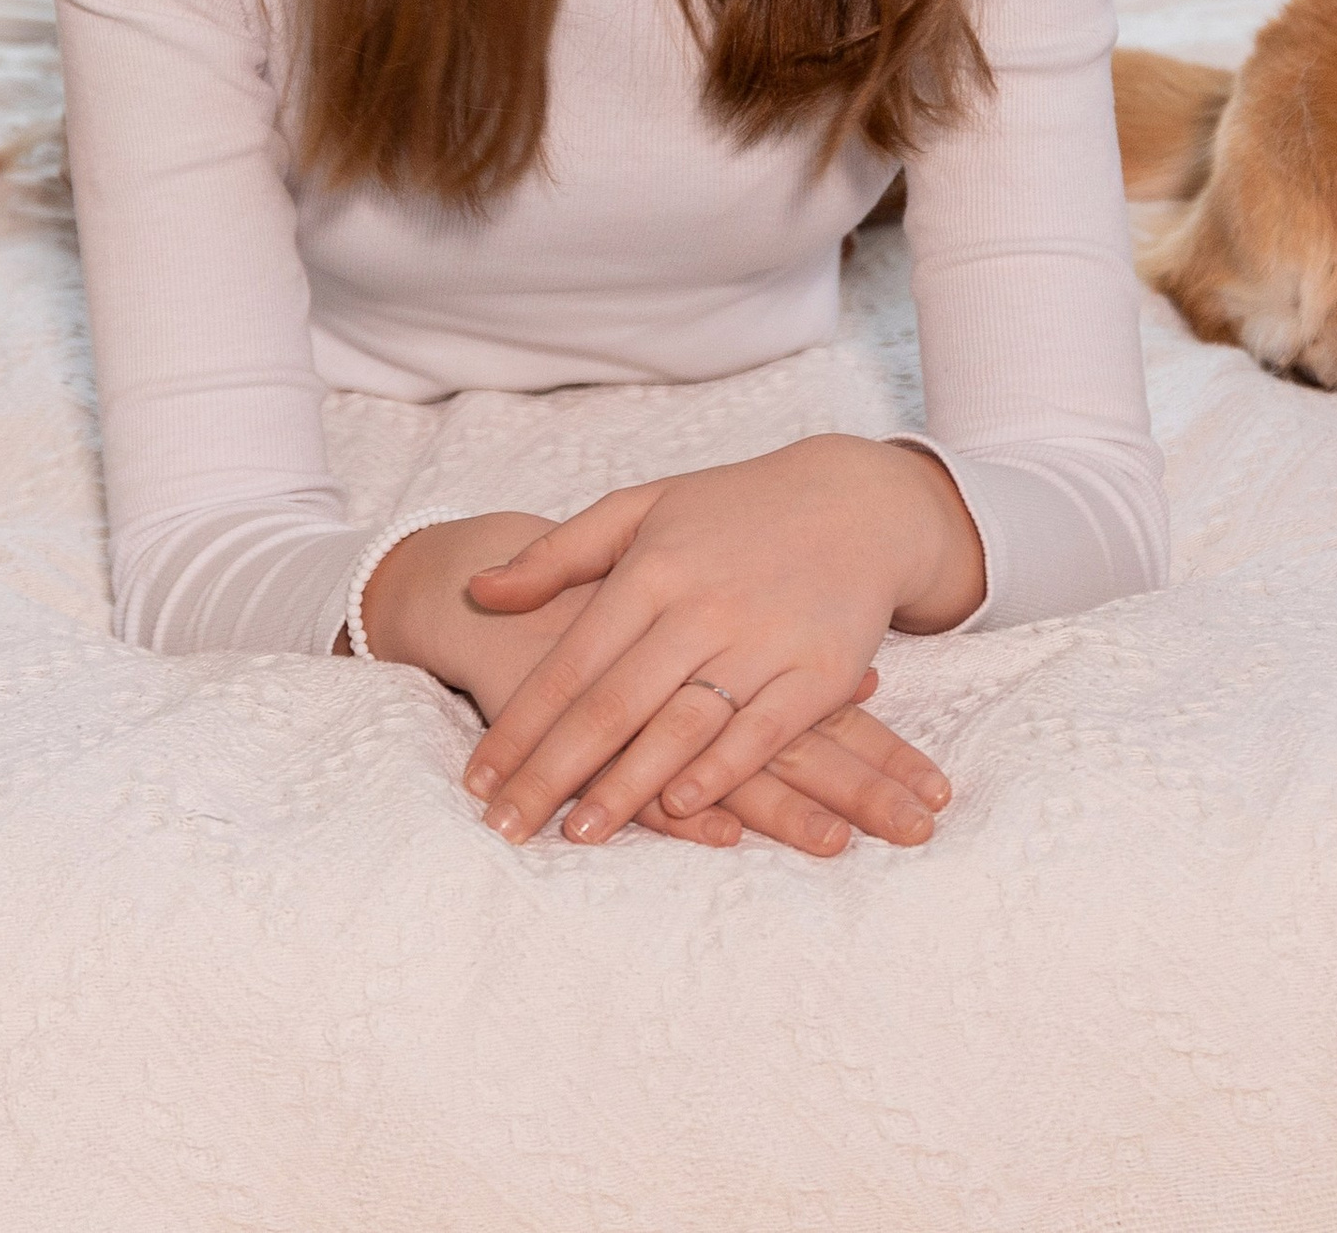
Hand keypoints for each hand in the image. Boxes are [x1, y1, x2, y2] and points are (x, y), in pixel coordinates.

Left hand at [357, 509, 930, 855]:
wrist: (858, 502)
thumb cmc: (737, 508)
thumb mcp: (642, 507)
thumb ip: (557, 553)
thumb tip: (478, 590)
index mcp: (653, 568)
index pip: (571, 662)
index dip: (521, 725)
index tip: (478, 779)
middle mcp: (702, 607)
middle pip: (614, 704)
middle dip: (553, 772)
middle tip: (505, 826)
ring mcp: (763, 640)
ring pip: (681, 726)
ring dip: (626, 786)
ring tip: (576, 833)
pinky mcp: (821, 671)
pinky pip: (763, 732)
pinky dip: (719, 772)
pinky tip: (677, 808)